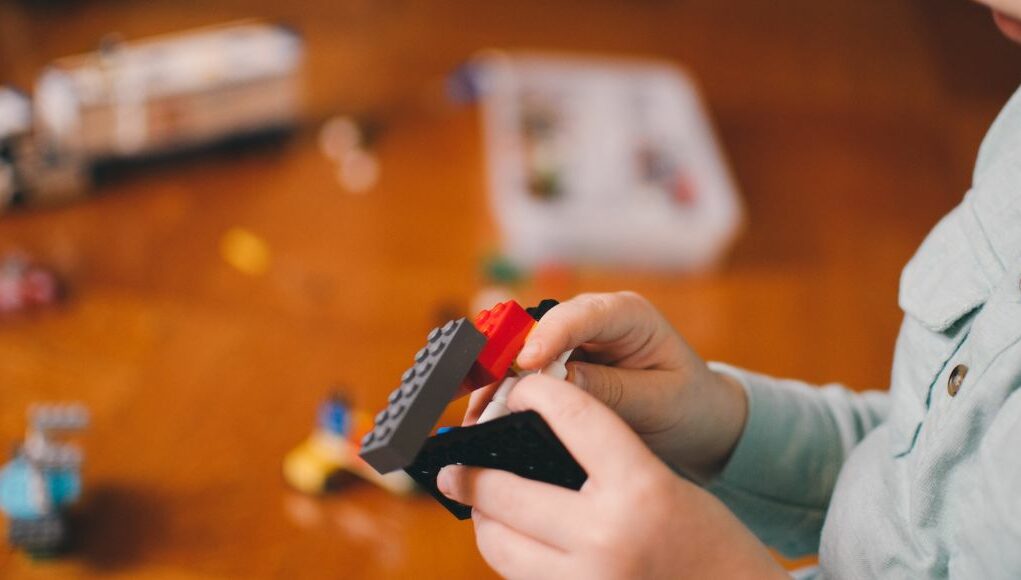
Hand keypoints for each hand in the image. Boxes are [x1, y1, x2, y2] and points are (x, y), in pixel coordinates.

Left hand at [440, 374, 783, 578]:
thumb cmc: (709, 542)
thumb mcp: (667, 485)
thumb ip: (606, 462)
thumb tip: (533, 442)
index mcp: (641, 490)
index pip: (573, 417)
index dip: (536, 393)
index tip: (518, 389)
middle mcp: (606, 537)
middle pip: (506, 491)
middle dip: (472, 473)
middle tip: (454, 465)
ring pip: (498, 544)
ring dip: (483, 519)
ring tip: (480, 503)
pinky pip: (519, 578)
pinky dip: (510, 555)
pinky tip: (514, 539)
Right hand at [464, 292, 746, 480]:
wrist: (696, 417)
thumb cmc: (686, 403)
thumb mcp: (658, 401)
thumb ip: (612, 390)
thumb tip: (558, 383)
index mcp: (629, 315)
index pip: (583, 314)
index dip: (550, 335)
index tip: (526, 363)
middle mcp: (593, 319)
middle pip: (538, 328)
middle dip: (507, 361)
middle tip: (484, 397)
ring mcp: (572, 340)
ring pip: (520, 350)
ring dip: (495, 381)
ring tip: (476, 415)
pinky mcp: (557, 363)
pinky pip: (521, 373)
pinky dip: (501, 394)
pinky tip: (483, 417)